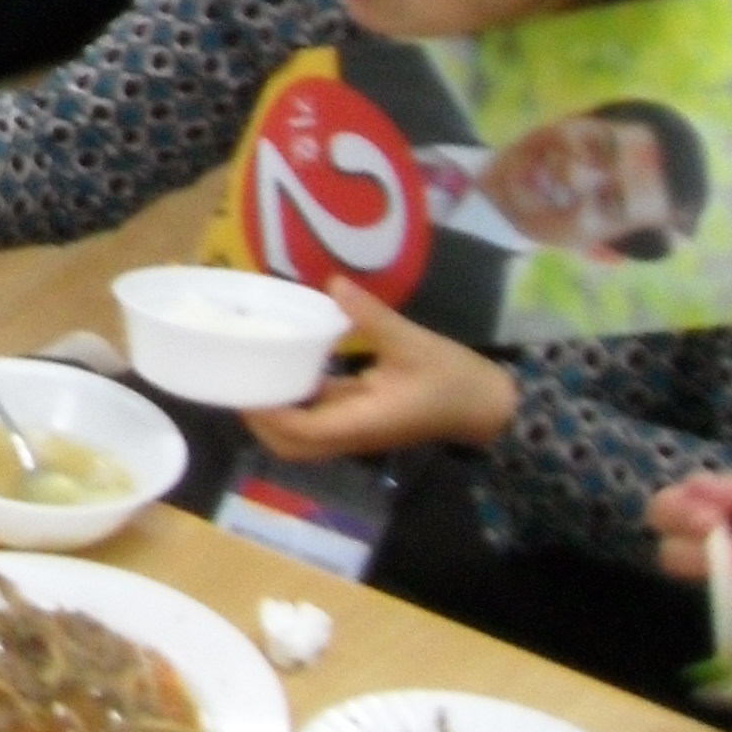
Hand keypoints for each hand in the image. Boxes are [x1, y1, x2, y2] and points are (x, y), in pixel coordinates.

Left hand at [247, 279, 515, 458]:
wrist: (491, 406)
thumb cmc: (454, 379)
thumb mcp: (413, 342)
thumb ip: (371, 317)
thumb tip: (334, 285)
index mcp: (361, 423)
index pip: (300, 431)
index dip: (268, 414)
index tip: (243, 385)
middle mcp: (352, 435)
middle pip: (292, 446)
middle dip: (262, 423)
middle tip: (240, 382)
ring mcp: (357, 430)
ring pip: (304, 436)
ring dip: (278, 415)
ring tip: (255, 374)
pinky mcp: (364, 420)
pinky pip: (322, 419)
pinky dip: (300, 402)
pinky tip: (289, 368)